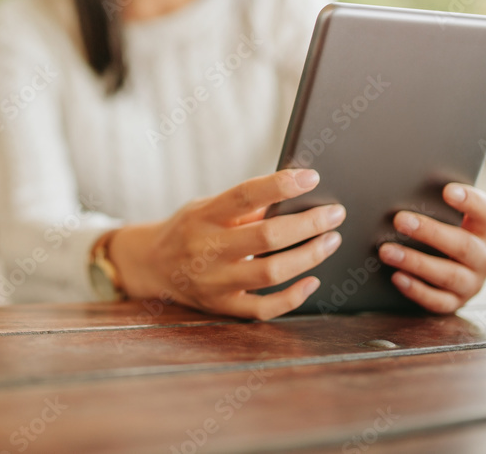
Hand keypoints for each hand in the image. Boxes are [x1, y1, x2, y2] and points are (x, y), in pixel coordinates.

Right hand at [109, 168, 345, 320]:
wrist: (151, 266)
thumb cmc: (188, 230)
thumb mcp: (205, 207)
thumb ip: (243, 206)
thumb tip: (294, 195)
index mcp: (203, 216)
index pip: (244, 195)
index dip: (280, 185)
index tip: (311, 178)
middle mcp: (207, 249)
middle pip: (266, 236)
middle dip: (308, 224)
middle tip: (334, 214)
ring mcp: (214, 282)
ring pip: (271, 273)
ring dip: (309, 256)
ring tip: (330, 241)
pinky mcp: (222, 306)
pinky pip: (263, 308)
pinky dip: (293, 296)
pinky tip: (312, 280)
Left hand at [379, 183, 485, 312]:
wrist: (447, 271)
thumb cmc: (440, 233)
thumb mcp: (444, 217)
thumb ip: (432, 205)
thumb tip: (399, 188)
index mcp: (485, 229)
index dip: (470, 201)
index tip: (447, 191)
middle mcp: (484, 257)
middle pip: (463, 245)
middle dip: (430, 232)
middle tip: (399, 219)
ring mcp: (472, 283)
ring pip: (448, 275)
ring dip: (415, 262)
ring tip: (386, 251)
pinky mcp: (456, 302)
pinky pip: (438, 300)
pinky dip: (416, 289)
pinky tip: (396, 277)